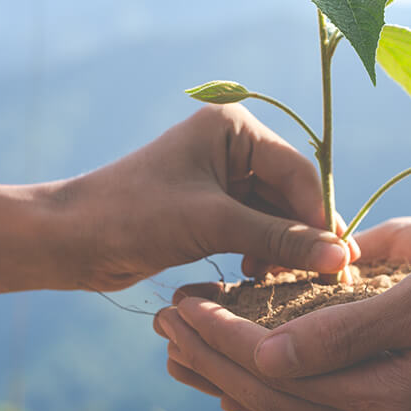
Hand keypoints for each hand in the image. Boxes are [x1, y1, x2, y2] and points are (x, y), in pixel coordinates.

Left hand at [56, 104, 357, 290]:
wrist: (71, 240)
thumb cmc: (134, 216)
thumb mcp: (212, 224)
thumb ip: (278, 239)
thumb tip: (340, 258)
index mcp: (233, 127)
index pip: (297, 172)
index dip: (318, 216)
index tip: (338, 262)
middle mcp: (232, 145)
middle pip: (290, 193)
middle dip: (300, 235)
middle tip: (319, 279)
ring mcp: (221, 177)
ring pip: (274, 215)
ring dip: (281, 249)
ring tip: (280, 282)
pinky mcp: (211, 208)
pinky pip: (254, 228)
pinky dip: (261, 253)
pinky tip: (257, 278)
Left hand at [155, 237, 410, 410]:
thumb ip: (344, 330)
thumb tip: (265, 354)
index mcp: (395, 404)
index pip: (282, 375)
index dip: (224, 338)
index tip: (179, 303)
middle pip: (279, 397)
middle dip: (215, 356)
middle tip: (162, 317)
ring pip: (297, 402)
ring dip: (236, 371)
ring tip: (183, 341)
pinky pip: (326, 402)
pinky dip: (280, 382)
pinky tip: (242, 374)